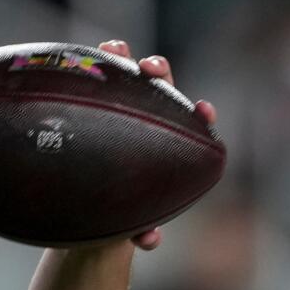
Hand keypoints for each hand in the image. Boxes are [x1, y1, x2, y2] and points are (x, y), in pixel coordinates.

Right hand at [96, 40, 216, 250]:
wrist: (85, 206)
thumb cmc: (118, 213)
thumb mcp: (130, 224)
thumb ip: (141, 231)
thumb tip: (148, 240)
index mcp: (167, 146)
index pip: (191, 124)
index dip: (201, 116)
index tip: (205, 110)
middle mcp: (147, 120)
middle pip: (161, 90)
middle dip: (160, 74)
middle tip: (150, 69)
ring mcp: (118, 106)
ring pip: (124, 76)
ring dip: (122, 58)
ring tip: (115, 49)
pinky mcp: (89, 101)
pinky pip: (88, 79)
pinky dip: (91, 63)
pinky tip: (84, 53)